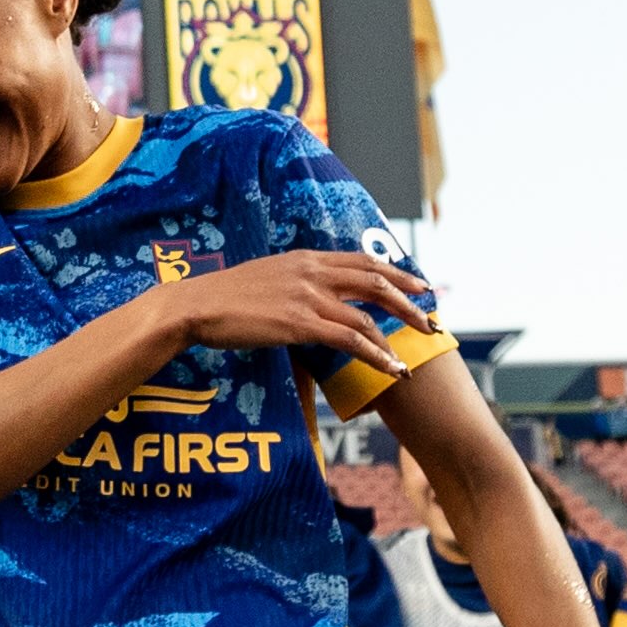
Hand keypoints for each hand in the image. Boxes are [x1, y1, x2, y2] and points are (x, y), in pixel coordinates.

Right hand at [161, 250, 428, 367]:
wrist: (196, 305)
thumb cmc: (224, 297)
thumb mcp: (267, 277)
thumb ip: (295, 282)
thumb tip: (310, 297)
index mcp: (305, 258)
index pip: (361, 261)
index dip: (395, 273)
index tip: (417, 284)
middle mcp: (312, 273)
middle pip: (374, 282)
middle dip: (408, 301)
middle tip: (430, 317)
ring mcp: (306, 298)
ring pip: (366, 316)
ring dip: (395, 337)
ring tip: (410, 356)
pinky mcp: (299, 324)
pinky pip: (348, 341)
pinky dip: (375, 356)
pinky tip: (390, 368)